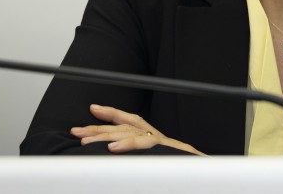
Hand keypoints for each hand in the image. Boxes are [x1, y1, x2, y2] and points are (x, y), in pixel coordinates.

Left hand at [70, 104, 203, 154]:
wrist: (205, 173)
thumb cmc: (180, 166)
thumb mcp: (156, 158)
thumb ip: (140, 156)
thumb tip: (116, 156)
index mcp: (151, 136)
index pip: (129, 120)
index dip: (111, 114)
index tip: (93, 109)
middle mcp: (155, 135)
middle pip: (122, 127)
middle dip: (98, 129)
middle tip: (77, 133)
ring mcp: (160, 141)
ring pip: (129, 133)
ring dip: (106, 137)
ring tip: (87, 142)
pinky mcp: (166, 150)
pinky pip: (144, 145)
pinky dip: (128, 145)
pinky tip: (112, 149)